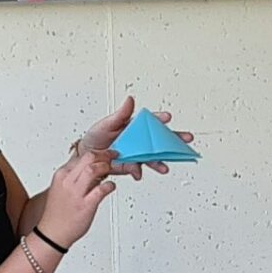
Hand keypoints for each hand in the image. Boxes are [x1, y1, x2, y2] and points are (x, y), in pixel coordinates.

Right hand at [40, 149, 117, 245]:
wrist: (51, 233)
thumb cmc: (57, 214)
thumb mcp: (61, 188)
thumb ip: (75, 178)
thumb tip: (91, 170)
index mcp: (61, 175)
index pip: (81, 156)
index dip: (96, 153)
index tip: (105, 154)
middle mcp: (68, 181)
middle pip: (88, 157)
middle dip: (104, 155)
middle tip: (112, 157)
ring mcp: (76, 193)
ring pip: (93, 169)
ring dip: (106, 167)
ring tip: (112, 170)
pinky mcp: (85, 205)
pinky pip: (102, 190)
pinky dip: (110, 185)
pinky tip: (111, 186)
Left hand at [77, 98, 195, 177]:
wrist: (85, 158)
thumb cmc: (95, 137)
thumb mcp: (106, 123)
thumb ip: (120, 114)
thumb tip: (130, 99)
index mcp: (134, 127)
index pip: (150, 122)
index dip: (160, 119)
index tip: (167, 117)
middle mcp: (137, 141)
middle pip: (159, 141)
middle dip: (173, 141)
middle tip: (186, 139)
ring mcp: (135, 154)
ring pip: (152, 157)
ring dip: (160, 162)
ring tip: (165, 167)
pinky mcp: (129, 166)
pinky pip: (137, 169)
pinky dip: (138, 171)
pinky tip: (138, 173)